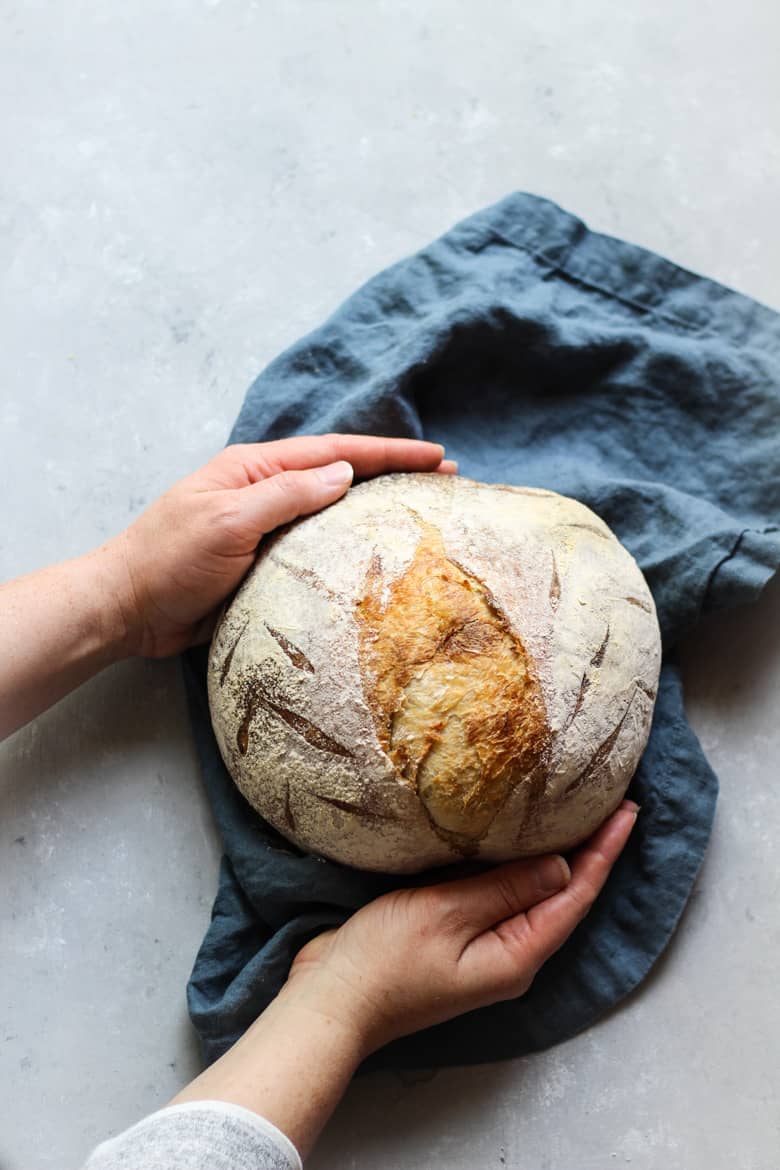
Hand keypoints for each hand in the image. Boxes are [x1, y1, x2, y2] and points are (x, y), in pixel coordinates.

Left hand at [108, 434, 455, 657]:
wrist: (127, 610)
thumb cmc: (168, 560)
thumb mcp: (228, 521)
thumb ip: (287, 496)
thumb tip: (344, 473)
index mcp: (255, 470)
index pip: (334, 453)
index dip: (388, 453)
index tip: (435, 457)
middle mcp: (264, 493)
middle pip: (339, 476)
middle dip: (391, 474)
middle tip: (443, 481)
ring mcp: (265, 529)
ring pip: (331, 515)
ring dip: (374, 511)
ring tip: (421, 516)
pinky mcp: (263, 565)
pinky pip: (316, 552)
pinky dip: (348, 550)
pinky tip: (374, 562)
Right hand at [286, 801, 638, 1057]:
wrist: (330, 1001)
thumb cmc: (383, 959)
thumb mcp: (446, 913)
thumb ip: (505, 888)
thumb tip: (562, 866)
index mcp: (516, 955)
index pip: (574, 896)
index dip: (603, 852)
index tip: (629, 812)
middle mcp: (510, 957)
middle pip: (562, 898)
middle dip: (589, 853)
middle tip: (613, 804)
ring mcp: (484, 952)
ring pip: (533, 898)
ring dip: (555, 858)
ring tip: (579, 816)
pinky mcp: (457, 942)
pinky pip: (501, 900)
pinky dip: (517, 868)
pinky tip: (517, 844)